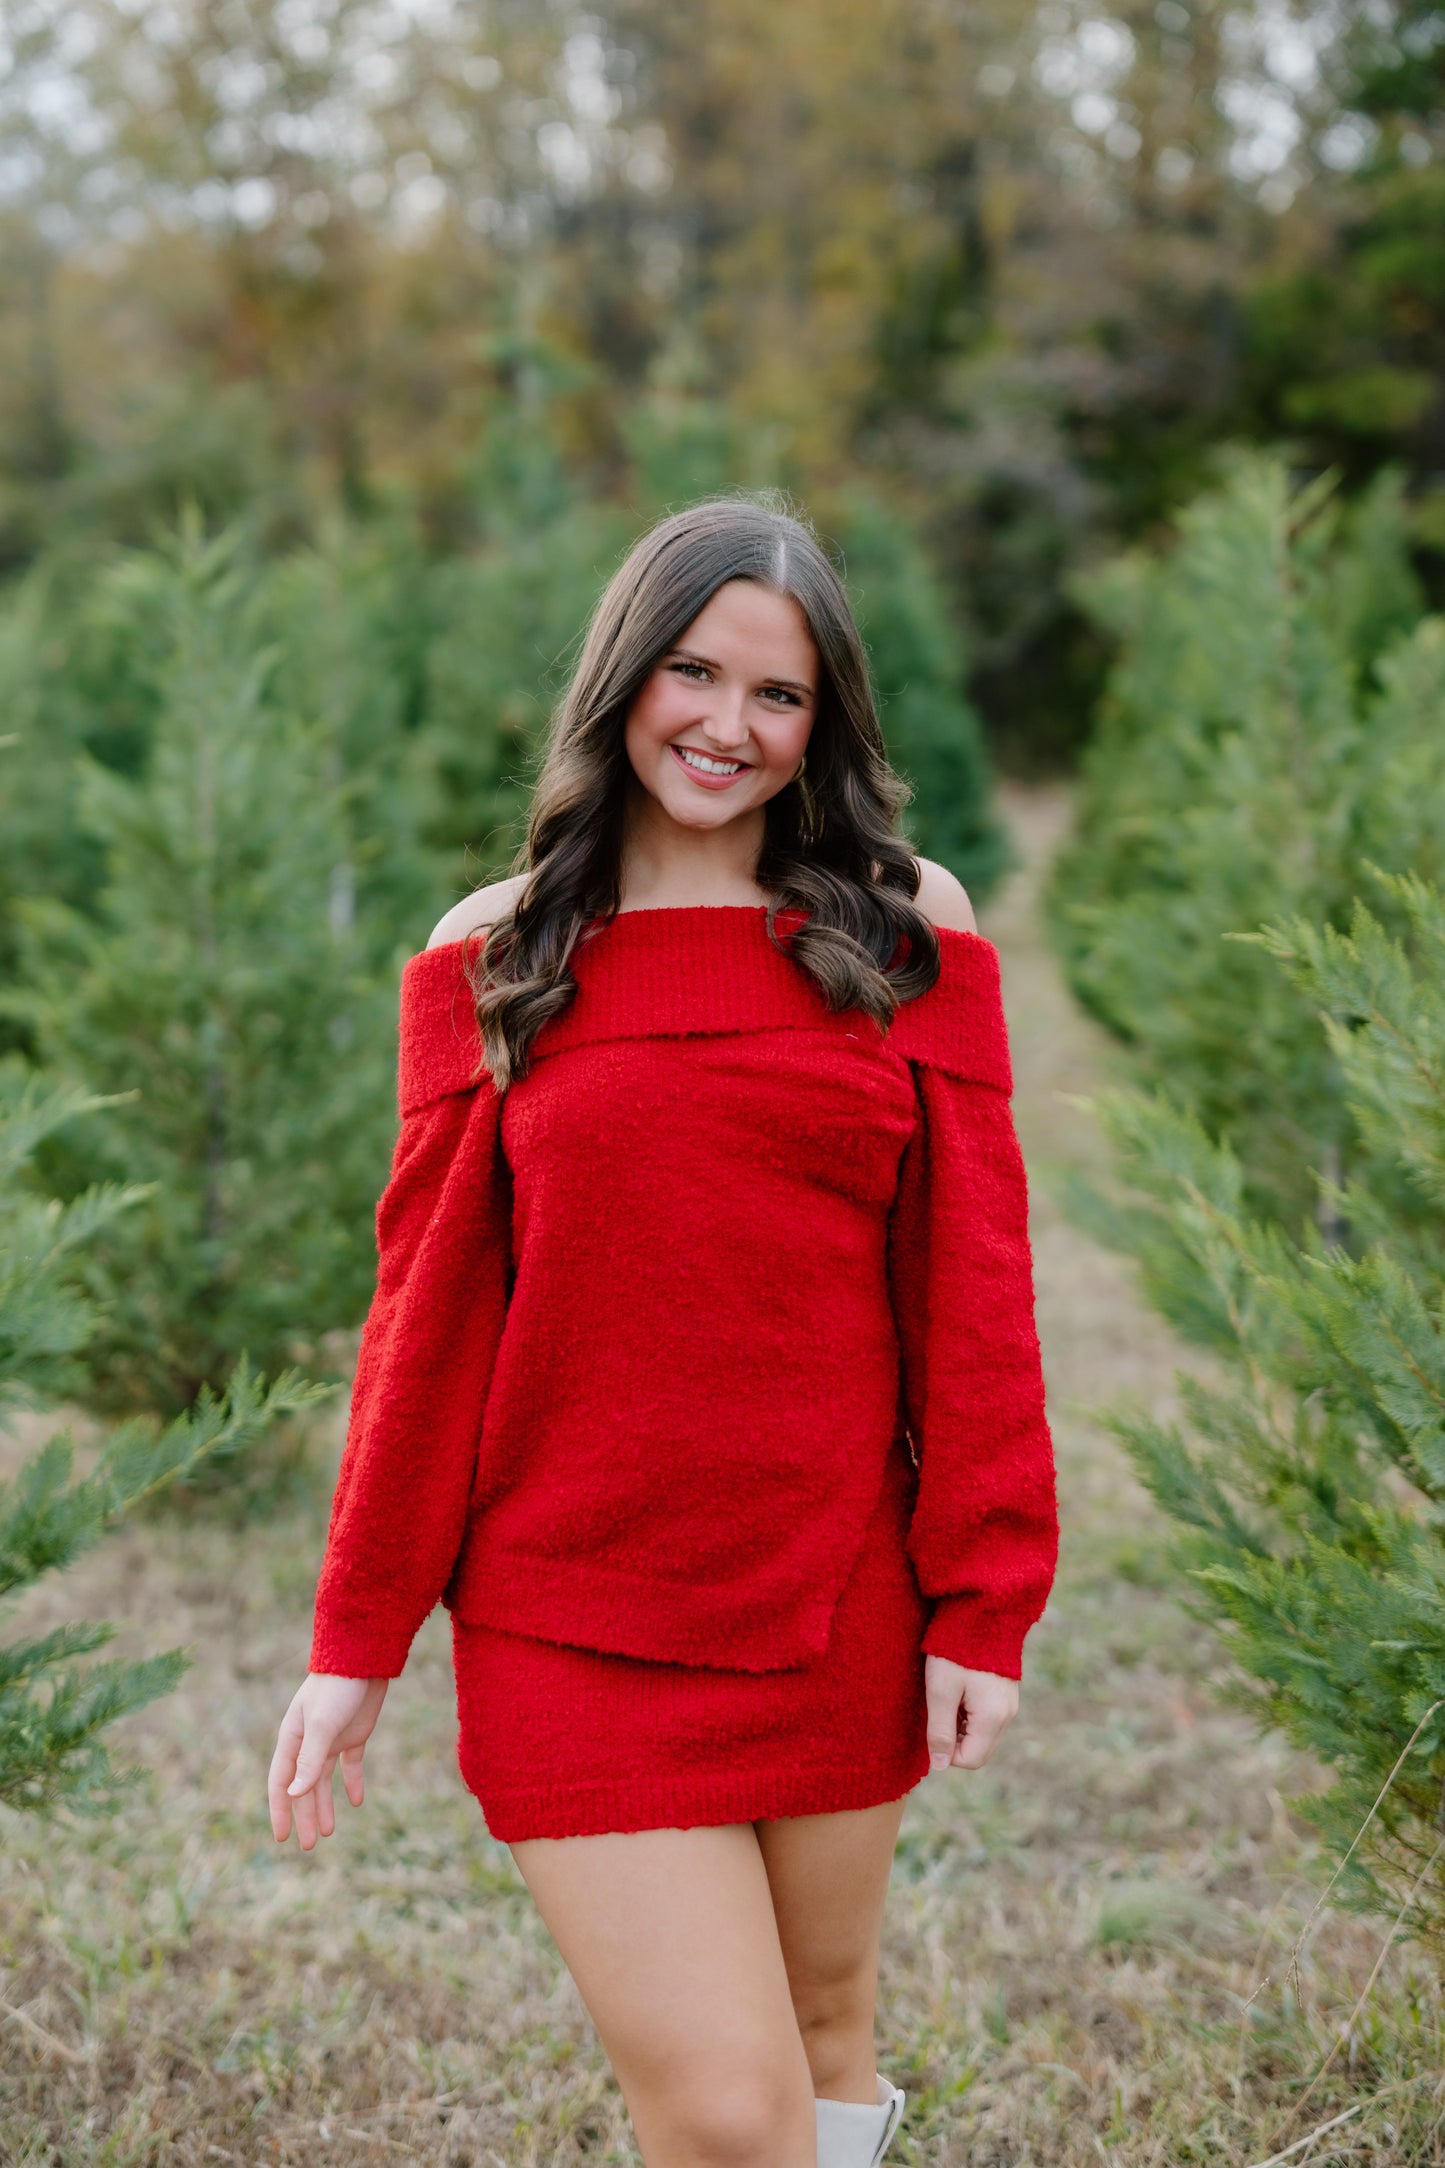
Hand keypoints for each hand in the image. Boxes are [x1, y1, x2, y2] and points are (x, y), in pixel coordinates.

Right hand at [268, 1673, 389, 1848]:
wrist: (364, 1658)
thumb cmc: (337, 1688)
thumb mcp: (321, 1726)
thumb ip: (309, 1760)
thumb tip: (293, 1795)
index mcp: (293, 1739)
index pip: (281, 1782)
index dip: (280, 1810)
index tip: (282, 1837)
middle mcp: (308, 1742)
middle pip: (303, 1787)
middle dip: (304, 1815)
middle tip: (308, 1845)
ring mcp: (331, 1739)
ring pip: (323, 1780)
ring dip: (325, 1805)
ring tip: (327, 1832)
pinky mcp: (354, 1734)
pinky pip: (351, 1765)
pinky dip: (352, 1782)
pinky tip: (357, 1801)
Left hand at [924, 1656, 1018, 1772]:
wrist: (981, 1611)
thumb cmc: (956, 1651)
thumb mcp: (940, 1691)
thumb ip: (940, 1731)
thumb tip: (939, 1766)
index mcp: (993, 1718)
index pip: (970, 1760)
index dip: (946, 1752)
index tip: (933, 1724)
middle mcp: (1007, 1715)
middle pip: (977, 1748)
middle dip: (953, 1737)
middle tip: (938, 1706)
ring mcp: (1009, 1703)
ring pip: (980, 1732)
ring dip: (959, 1722)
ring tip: (947, 1692)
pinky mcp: (1005, 1692)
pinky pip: (985, 1716)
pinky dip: (968, 1710)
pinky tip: (957, 1686)